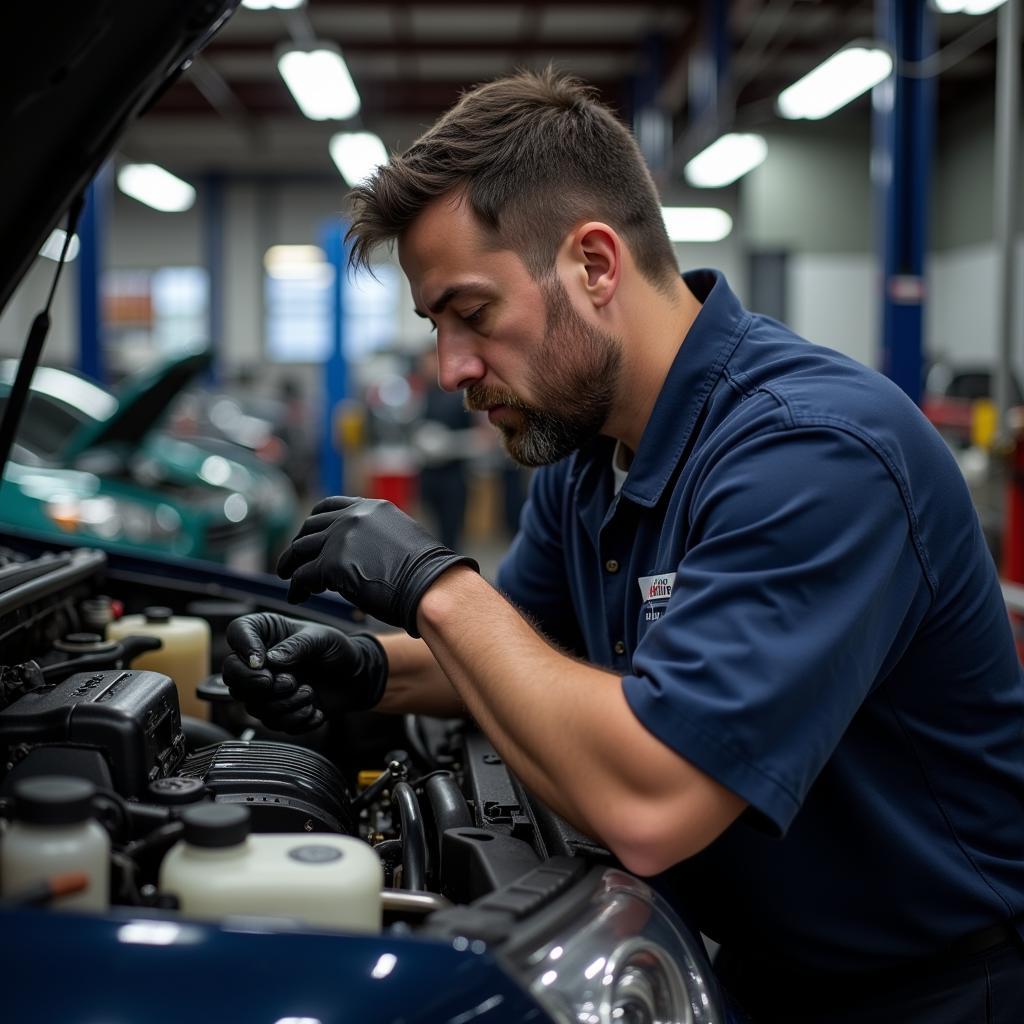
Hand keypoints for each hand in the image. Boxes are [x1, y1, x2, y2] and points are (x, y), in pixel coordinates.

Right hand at [221, 613, 387, 733]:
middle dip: (260, 686)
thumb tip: (272, 659)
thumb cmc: (337, 650)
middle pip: (233, 677)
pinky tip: (314, 708)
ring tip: (310, 692)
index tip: (263, 662)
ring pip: (253, 706)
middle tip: (290, 682)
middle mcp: (259, 662)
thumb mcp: (322, 639)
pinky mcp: (275, 712)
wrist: (356, 677)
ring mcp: (264, 689)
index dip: (244, 649)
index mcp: (265, 633)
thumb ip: (298, 645)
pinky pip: (273, 723)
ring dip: (286, 704)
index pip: (237, 633)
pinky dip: (296, 718)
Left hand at [276, 496, 477, 636]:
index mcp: (371, 508)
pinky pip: (304, 575)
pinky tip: (298, 596)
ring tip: (288, 578)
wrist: (431, 586)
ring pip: (301, 550)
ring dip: (291, 565)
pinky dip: (297, 587)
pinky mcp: (332, 563)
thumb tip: (362, 553)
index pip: (329, 507)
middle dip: (298, 544)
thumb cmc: (426, 573)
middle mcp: (353, 517)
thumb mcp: (401, 539)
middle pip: (310, 527)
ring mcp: (341, 538)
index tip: (308, 537)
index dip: (313, 523)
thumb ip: (376, 537)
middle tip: (291, 561)